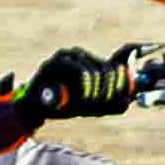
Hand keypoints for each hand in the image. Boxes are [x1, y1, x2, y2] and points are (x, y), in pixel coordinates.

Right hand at [24, 44, 150, 119]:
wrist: (36, 110)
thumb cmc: (66, 106)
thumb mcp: (96, 107)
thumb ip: (114, 103)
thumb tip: (128, 100)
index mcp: (91, 60)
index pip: (117, 66)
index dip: (121, 86)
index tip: (112, 101)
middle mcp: (80, 54)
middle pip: (109, 70)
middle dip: (106, 93)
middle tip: (95, 106)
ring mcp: (66, 55)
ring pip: (96, 72)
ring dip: (93, 94)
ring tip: (82, 105)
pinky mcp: (55, 62)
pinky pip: (82, 73)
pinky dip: (84, 90)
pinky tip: (76, 100)